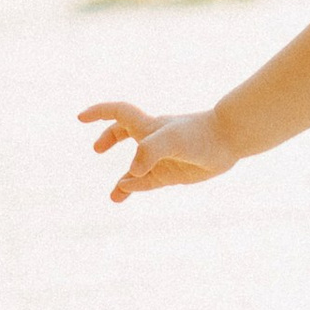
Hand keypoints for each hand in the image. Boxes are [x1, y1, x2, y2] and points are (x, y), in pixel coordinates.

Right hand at [80, 99, 236, 201]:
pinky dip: (135, 188)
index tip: (80, 118)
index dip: (99, 113)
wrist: (229, 140)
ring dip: (123, 181)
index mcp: (148, 126)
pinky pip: (148, 182)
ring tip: (114, 196)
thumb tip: (129, 176)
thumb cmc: (200, 134)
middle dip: (109, 138)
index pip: (118, 114)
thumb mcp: (172, 140)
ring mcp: (162, 157)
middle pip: (124, 134)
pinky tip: (127, 194)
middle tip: (96, 149)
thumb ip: (149, 152)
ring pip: (135, 168)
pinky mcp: (172, 173)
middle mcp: (153, 140)